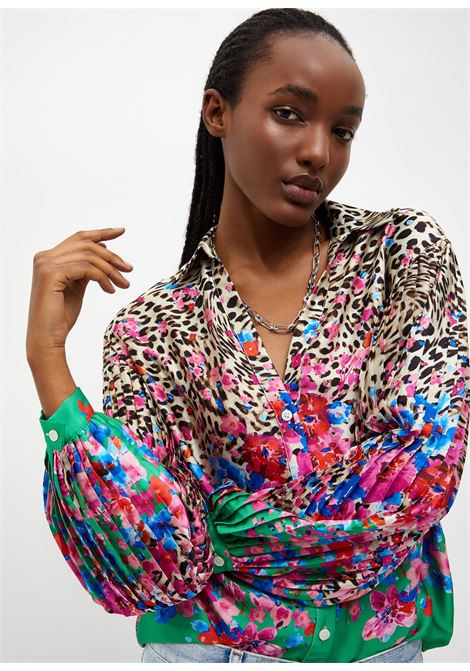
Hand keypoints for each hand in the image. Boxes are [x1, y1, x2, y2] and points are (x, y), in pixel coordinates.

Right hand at [26, 227, 132, 357]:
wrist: (47, 337)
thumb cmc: (62, 316)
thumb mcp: (77, 286)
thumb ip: (86, 269)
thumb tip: (105, 253)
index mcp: (48, 257)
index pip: (79, 238)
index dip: (101, 233)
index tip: (121, 231)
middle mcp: (44, 257)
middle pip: (87, 245)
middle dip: (112, 256)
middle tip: (129, 270)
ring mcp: (46, 264)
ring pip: (89, 257)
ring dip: (111, 270)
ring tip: (123, 285)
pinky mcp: (51, 274)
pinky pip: (87, 268)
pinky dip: (103, 278)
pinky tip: (110, 291)